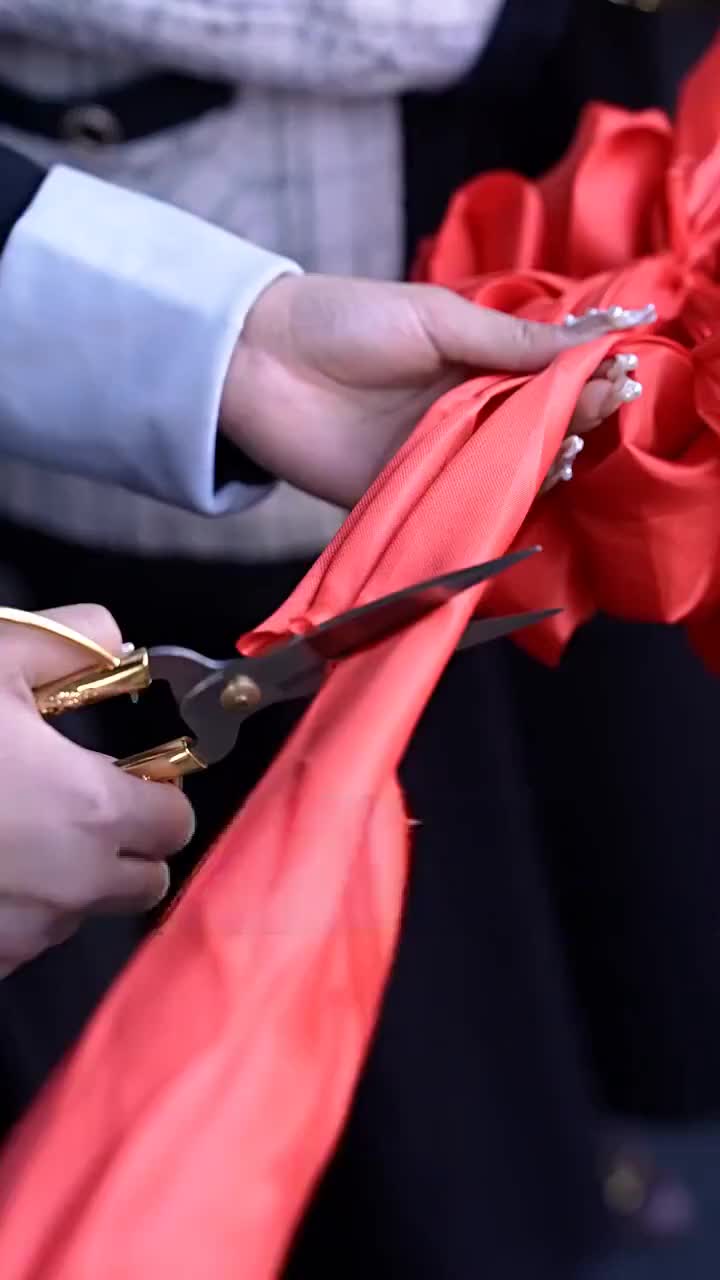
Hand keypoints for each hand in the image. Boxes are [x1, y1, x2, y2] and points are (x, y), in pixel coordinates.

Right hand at [0, 605, 193, 977]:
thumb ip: (75, 643)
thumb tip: (115, 642)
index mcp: (93, 812)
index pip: (176, 821)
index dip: (159, 791)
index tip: (129, 773)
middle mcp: (71, 886)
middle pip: (146, 879)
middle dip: (128, 844)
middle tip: (79, 802)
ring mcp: (22, 932)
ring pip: (83, 913)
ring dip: (70, 878)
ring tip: (14, 827)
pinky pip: (24, 938)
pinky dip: (16, 907)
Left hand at [220, 275, 650, 506]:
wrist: (256, 359)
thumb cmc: (344, 320)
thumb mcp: (437, 319)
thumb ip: (509, 342)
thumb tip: (591, 342)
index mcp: (475, 366)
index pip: (545, 381)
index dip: (582, 381)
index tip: (615, 379)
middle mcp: (462, 416)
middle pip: (532, 431)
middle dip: (570, 422)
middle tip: (594, 414)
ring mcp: (434, 458)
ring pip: (502, 474)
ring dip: (538, 465)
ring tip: (563, 448)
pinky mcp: (403, 498)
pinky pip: (454, 510)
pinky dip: (487, 507)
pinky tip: (517, 491)